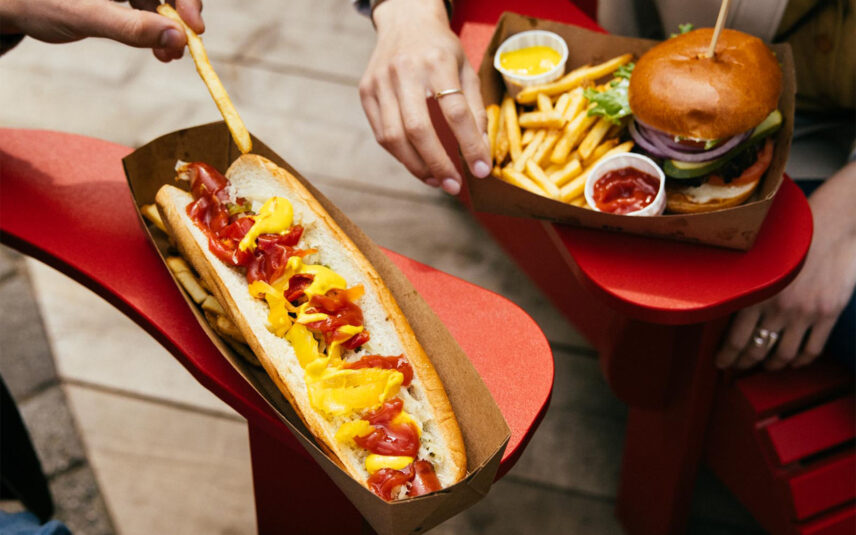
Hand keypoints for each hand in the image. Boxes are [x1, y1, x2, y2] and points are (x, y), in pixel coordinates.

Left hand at [0, 0, 203, 61]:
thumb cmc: (39, 2)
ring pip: (161, 1)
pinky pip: (148, 9)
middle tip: (185, 46)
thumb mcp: (86, 16)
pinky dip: (156, 31)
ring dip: (171, 29)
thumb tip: (178, 38)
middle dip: (181, 17)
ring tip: (170, 57)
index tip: (195, 28)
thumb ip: (131, 27)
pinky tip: (159, 52)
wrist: (11, 4)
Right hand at [360, 0, 490, 193]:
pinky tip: (418, 164)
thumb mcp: (466, 70)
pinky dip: (401, 155)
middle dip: (438, 163)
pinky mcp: (366, 92)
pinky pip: (382, 134)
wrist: (405, 20)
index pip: (455, 112)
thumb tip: (481, 151)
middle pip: (419, 129)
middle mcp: (404, 71)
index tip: (481, 169)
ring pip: (394, 137)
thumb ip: (475, 109)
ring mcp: (380, 82)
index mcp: (437, 62)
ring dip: (417, 166)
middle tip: (454, 185)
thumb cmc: (441, 49)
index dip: (470, 145)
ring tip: (437, 180)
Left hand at [716, 162, 855, 370]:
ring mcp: (805, 314)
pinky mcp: (828, 314)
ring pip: (784, 355)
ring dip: (772, 366)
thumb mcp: (760, 264)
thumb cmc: (790, 241)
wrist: (830, 227)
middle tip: (737, 369)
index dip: (727, 357)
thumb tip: (727, 310)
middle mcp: (779, 308)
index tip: (721, 363)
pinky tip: (792, 362)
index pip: (735, 339)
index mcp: (757, 295)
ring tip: (764, 366)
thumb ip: (748, 289)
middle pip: (757, 351)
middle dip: (743, 364)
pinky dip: (800, 361)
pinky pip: (812, 350)